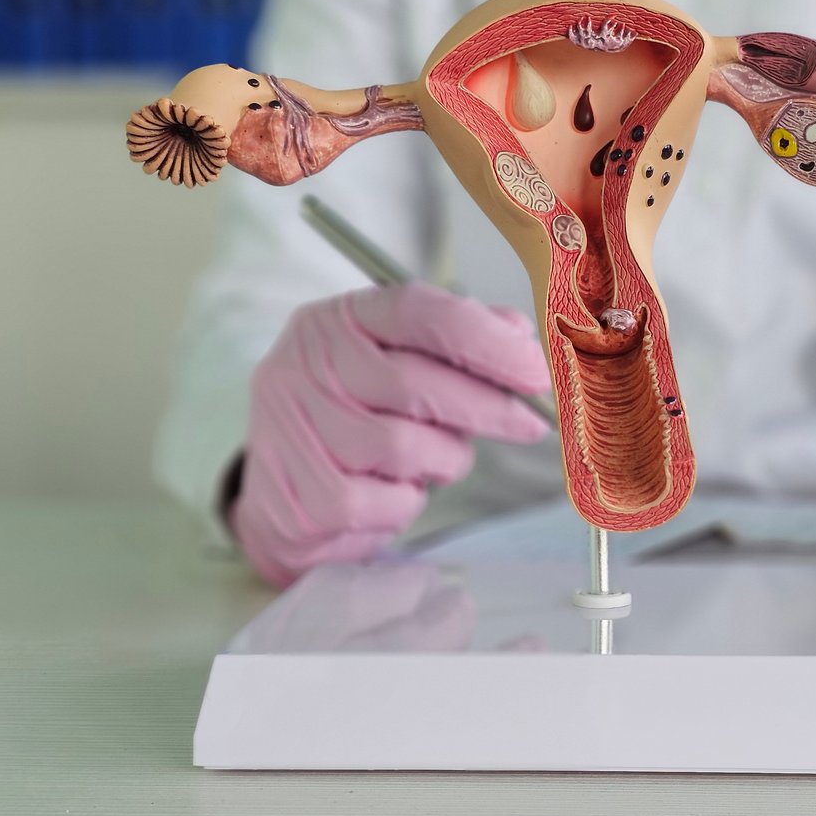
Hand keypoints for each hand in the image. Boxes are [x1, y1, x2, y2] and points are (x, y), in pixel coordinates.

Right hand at [232, 282, 550, 586]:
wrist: (279, 491)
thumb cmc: (358, 415)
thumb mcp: (398, 362)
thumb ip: (459, 342)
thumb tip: (522, 339)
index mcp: (336, 321)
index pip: (415, 311)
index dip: (485, 340)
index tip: (536, 370)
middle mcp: (303, 367)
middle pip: (415, 384)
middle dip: (487, 407)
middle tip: (529, 424)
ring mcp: (292, 433)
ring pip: (404, 447)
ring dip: (443, 460)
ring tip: (436, 459)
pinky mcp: (299, 499)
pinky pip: (386, 503)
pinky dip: (408, 504)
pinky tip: (396, 492)